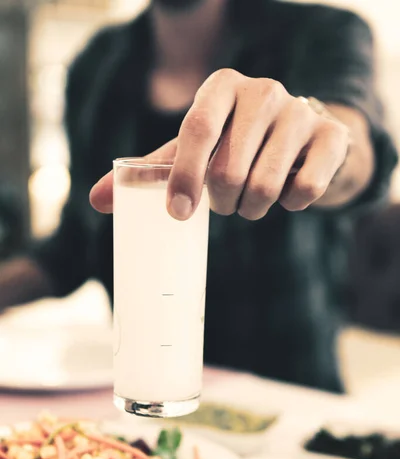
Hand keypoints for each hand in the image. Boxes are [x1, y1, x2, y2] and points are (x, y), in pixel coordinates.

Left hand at [90, 69, 349, 219]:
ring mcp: (302, 112)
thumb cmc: (237, 145)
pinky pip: (304, 190)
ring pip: (265, 187)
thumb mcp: (194, 152)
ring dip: (253, 209)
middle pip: (229, 171)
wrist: (303, 139)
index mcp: (222, 87)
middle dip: (223, 203)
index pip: (196, 129)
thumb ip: (152, 172)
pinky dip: (291, 205)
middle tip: (226, 202)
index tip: (178, 214)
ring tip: (252, 200)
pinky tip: (288, 191)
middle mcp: (263, 91)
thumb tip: (97, 201)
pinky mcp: (332, 137)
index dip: (184, 176)